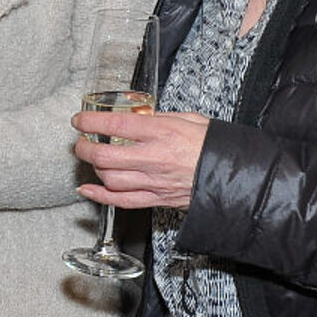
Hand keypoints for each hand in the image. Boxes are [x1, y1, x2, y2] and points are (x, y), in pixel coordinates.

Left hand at [71, 108, 209, 208]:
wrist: (237, 174)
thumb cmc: (216, 145)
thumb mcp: (189, 118)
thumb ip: (160, 117)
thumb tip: (141, 115)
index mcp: (162, 132)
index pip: (114, 124)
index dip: (90, 122)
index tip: (80, 120)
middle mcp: (154, 157)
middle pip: (105, 156)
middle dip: (84, 148)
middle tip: (80, 142)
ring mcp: (154, 181)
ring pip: (110, 179)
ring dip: (94, 169)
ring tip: (90, 160)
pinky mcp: (158, 198)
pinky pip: (122, 201)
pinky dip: (100, 196)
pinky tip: (88, 189)